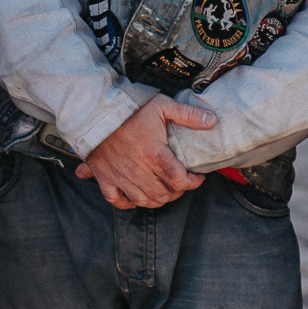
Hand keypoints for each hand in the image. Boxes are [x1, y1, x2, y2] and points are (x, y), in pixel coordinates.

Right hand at [76, 96, 216, 209]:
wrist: (95, 110)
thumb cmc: (130, 108)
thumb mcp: (162, 105)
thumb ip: (188, 115)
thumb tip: (212, 121)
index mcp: (154, 154)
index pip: (179, 179)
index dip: (192, 182)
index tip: (197, 177)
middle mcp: (137, 170)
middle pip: (163, 194)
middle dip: (177, 192)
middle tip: (182, 184)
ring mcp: (120, 176)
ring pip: (143, 200)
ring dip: (157, 200)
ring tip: (165, 191)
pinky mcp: (104, 177)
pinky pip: (116, 199)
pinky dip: (128, 203)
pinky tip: (136, 198)